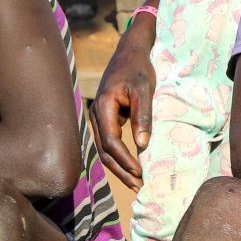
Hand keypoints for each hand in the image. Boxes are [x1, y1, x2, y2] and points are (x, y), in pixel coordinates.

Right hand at [91, 20, 156, 186]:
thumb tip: (142, 145)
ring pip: (105, 150)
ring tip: (136, 183)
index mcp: (103, 107)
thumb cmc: (138, 69)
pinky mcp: (105, 119)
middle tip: (138, 187)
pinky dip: (119, 157)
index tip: (140, 171)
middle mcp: (96, 115)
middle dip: (121, 171)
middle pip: (105, 151)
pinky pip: (109, 143)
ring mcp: (99, 118)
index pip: (111, 141)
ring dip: (119, 168)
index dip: (125, 159)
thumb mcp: (144, 90)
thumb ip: (142, 117)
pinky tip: (132, 168)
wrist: (129, 53)